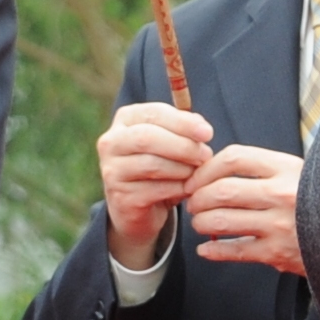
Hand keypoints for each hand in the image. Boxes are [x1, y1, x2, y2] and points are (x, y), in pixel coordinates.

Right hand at [95, 101, 211, 267]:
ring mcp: (112, 170)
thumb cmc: (159, 165)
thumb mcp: (171, 142)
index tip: (207, 133)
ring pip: (152, 165)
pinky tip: (188, 189)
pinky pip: (155, 190)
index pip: (154, 113)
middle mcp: (111, 142)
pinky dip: (177, 189)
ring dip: (182, 168)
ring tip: (198, 172)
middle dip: (183, 146)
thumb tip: (200, 126)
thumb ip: (184, 129)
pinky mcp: (120, 196)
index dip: (183, 122)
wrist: (139, 206)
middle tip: (206, 155)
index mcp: (125, 120)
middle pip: (148, 137)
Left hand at [185, 145, 306, 273]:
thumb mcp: (299, 174)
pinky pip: (233, 251)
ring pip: (221, 220)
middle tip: (194, 204)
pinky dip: (212, 251)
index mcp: (286, 168)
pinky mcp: (277, 253)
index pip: (233, 158)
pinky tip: (207, 249)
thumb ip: (264, 169)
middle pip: (221, 190)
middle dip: (197, 199)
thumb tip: (216, 170)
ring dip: (201, 223)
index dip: (206, 169)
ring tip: (201, 224)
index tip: (197, 178)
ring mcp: (279, 225)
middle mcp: (281, 194)